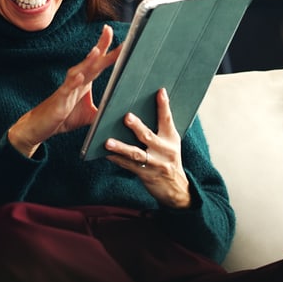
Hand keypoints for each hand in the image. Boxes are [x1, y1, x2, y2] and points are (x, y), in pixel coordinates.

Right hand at [8, 25, 120, 156]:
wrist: (40, 126)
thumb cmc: (63, 118)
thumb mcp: (90, 116)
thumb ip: (104, 111)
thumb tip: (120, 110)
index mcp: (85, 82)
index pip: (98, 62)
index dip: (106, 48)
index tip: (116, 35)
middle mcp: (77, 81)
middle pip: (91, 62)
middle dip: (101, 46)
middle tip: (109, 31)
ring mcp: (67, 89)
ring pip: (78, 71)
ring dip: (87, 61)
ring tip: (97, 51)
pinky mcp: (59, 100)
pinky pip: (66, 89)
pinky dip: (72, 82)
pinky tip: (80, 76)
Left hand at [104, 88, 191, 208]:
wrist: (177, 189)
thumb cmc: (169, 159)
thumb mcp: (171, 143)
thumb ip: (161, 128)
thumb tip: (143, 109)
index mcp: (171, 138)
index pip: (167, 119)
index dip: (164, 105)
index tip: (160, 91)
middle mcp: (164, 150)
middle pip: (149, 136)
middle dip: (137, 127)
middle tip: (127, 117)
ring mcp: (155, 164)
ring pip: (135, 154)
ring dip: (120, 147)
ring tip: (107, 142)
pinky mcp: (146, 175)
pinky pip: (128, 166)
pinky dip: (116, 159)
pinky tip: (105, 154)